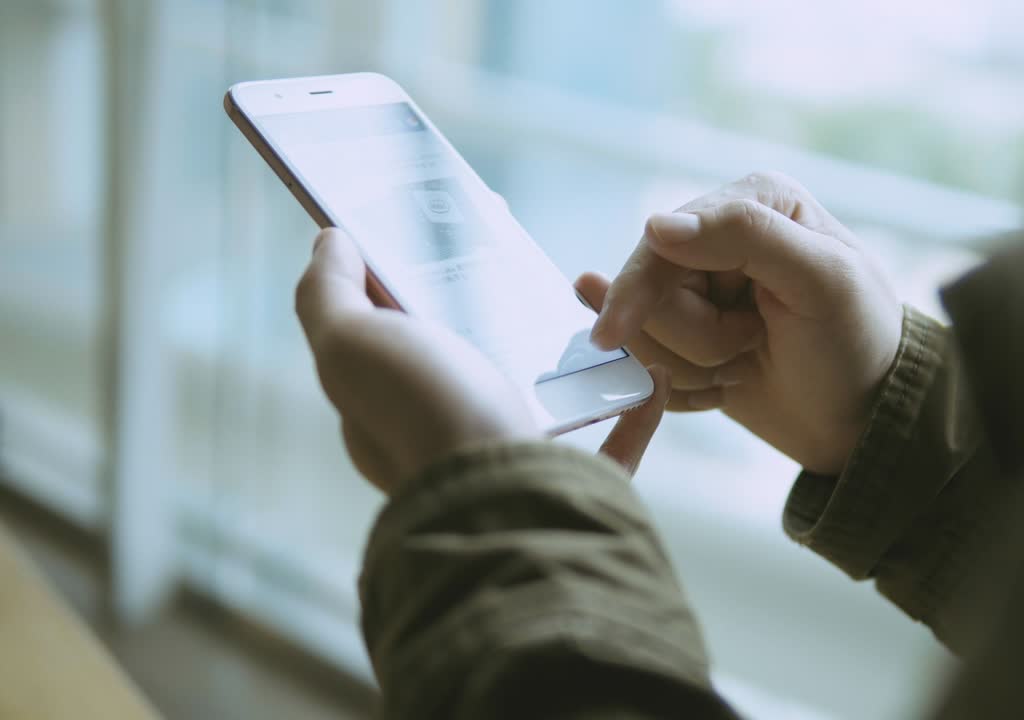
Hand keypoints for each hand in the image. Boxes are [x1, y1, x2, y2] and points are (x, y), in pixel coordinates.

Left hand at [296, 228, 673, 491]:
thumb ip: (327, 293)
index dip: (414, 285)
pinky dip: (636, 407)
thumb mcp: (351, 346)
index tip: (447, 236)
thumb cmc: (422, 419)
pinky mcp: (578, 485)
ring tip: (594, 307)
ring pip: (551, 401)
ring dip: (576, 356)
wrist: (507, 505)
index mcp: (393, 414)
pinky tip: (649, 372)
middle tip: (528, 262)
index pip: (397, 340)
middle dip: (502, 313)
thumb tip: (331, 240)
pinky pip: (616, 441)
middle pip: (480, 363)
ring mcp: (516, 465)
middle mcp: (449, 441)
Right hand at [579, 172, 901, 475]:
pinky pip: (645, 363)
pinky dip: (678, 387)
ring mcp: (702, 290)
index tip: (617, 334)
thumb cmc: (857, 342)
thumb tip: (655, 226)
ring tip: (746, 363)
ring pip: (643, 333)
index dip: (642, 290)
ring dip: (692, 366)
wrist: (861, 418)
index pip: (661, 241)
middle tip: (751, 347)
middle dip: (695, 336)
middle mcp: (720, 237)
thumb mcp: (821, 280)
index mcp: (753, 201)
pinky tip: (722, 384)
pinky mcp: (688, 337)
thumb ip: (746, 236)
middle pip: (646, 291)